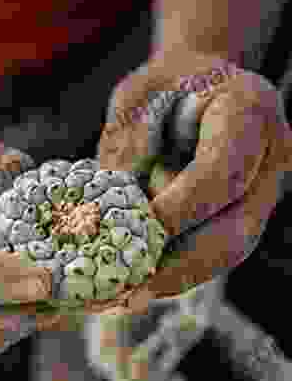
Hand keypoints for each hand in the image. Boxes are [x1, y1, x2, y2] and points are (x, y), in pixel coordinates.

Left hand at [97, 50, 291, 311]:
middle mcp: (270, 155)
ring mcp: (264, 188)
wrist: (199, 83)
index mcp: (248, 111)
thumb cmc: (164, 83)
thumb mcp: (137, 95)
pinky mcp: (246, 211)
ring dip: (178, 278)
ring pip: (230, 249)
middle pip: (237, 227)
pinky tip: (141, 286)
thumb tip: (110, 208)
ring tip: (128, 297)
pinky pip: (217, 249)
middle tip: (132, 290)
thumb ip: (127, 143)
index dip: (181, 208)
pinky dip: (179, 271)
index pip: (222, 173)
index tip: (138, 230)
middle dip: (181, 264)